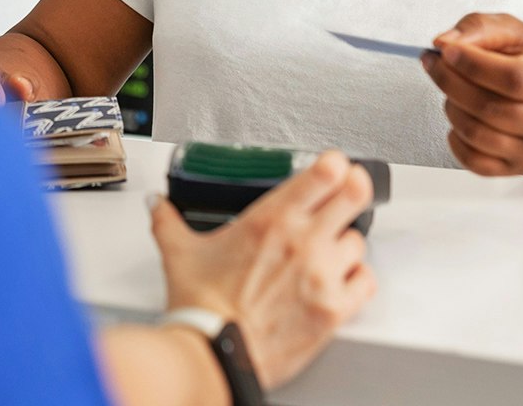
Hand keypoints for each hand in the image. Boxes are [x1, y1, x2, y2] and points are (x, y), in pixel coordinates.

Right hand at [148, 150, 376, 389]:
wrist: (212, 357)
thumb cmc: (201, 308)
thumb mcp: (180, 254)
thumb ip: (169, 221)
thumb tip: (157, 204)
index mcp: (271, 219)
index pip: (325, 172)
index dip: (336, 164)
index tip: (335, 167)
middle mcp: (303, 240)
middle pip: (355, 194)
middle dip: (354, 189)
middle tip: (349, 193)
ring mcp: (322, 274)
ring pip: (358, 240)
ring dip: (346, 244)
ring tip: (326, 254)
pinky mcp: (334, 309)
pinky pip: (365, 280)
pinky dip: (357, 279)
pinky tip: (340, 281)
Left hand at [422, 13, 522, 176]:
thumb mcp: (519, 34)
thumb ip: (482, 28)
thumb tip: (445, 42)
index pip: (514, 78)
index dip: (473, 64)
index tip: (447, 50)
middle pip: (490, 108)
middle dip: (451, 82)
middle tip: (433, 62)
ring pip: (478, 134)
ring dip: (451, 106)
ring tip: (450, 88)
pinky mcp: (517, 167)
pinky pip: (474, 162)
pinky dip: (454, 139)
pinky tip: (459, 115)